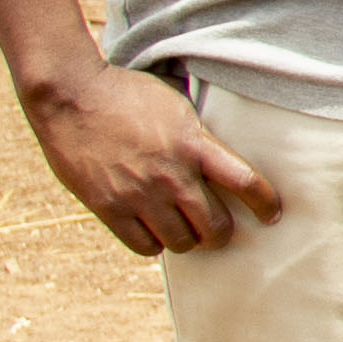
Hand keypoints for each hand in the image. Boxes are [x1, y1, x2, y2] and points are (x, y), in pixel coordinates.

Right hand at [30, 61, 281, 254]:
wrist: (71, 96)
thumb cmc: (127, 95)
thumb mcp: (177, 106)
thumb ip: (199, 136)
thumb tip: (224, 157)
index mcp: (194, 144)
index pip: (245, 182)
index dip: (264, 204)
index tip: (271, 214)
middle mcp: (171, 175)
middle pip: (215, 226)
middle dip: (221, 233)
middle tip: (218, 230)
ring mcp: (139, 195)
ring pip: (181, 242)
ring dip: (187, 239)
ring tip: (184, 229)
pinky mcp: (108, 208)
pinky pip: (144, 246)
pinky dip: (154, 243)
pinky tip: (153, 231)